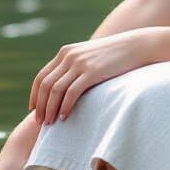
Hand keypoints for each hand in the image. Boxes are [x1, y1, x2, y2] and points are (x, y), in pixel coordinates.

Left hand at [29, 27, 169, 125]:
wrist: (135, 46)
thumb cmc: (113, 56)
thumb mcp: (89, 57)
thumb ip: (75, 67)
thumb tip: (65, 87)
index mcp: (65, 52)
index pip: (41, 76)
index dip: (35, 95)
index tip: (34, 110)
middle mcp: (69, 56)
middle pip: (45, 85)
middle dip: (40, 105)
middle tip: (40, 122)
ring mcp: (80, 63)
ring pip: (55, 90)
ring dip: (50, 109)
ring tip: (50, 123)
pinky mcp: (91, 72)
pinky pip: (72, 93)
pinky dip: (65, 106)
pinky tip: (64, 117)